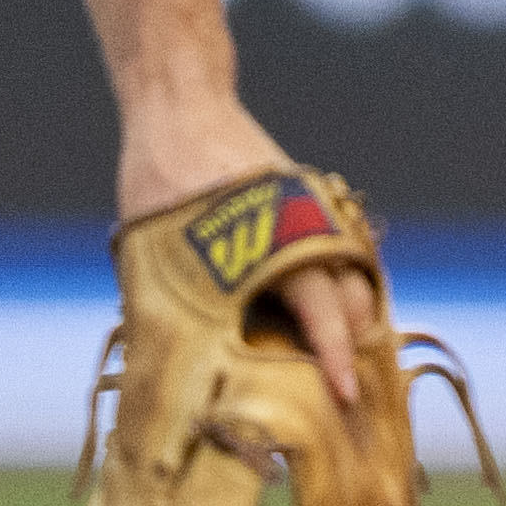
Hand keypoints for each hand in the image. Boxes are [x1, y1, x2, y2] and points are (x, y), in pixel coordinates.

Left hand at [114, 102, 373, 422]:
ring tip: (334, 365)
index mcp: (276, 242)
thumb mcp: (150, 254)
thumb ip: (166, 312)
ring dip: (349, 322)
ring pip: (354, 278)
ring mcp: (313, 214)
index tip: (347, 398)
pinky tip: (314, 320)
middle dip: (355, 349)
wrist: (181, 106)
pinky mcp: (308, 207)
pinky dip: (335, 292)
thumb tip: (163, 382)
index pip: (325, 313)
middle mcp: (308, 228)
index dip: (336, 362)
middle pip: (355, 300)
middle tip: (342, 395)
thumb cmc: (161, 180)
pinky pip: (336, 257)